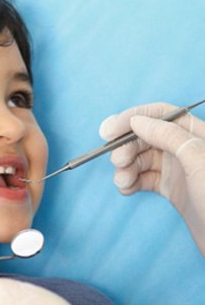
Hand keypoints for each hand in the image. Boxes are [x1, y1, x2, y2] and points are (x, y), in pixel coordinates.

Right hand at [100, 102, 204, 255]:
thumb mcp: (198, 161)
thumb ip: (169, 136)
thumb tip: (138, 120)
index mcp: (197, 134)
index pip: (161, 114)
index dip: (132, 118)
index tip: (109, 131)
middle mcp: (186, 148)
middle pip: (146, 137)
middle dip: (127, 147)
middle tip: (117, 162)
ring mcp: (178, 169)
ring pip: (142, 159)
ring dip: (126, 168)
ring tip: (122, 182)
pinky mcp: (172, 188)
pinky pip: (144, 179)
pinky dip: (131, 182)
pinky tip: (126, 189)